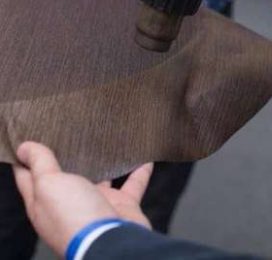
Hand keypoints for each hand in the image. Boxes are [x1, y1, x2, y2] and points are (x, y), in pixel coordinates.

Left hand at [13, 142, 152, 256]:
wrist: (113, 241)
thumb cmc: (76, 217)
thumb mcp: (49, 184)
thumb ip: (40, 164)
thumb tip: (24, 148)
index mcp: (46, 202)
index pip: (30, 177)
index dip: (27, 157)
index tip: (30, 136)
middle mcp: (71, 205)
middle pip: (67, 178)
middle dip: (68, 157)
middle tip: (69, 133)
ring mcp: (97, 206)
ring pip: (101, 180)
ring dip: (104, 164)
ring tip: (106, 143)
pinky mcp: (122, 207)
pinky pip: (133, 185)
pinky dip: (140, 171)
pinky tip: (144, 157)